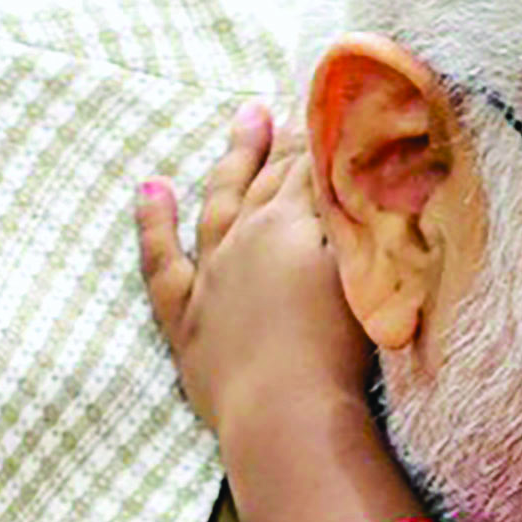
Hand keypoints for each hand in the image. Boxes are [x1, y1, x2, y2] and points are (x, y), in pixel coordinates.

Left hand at [136, 106, 370, 448]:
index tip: (334, 110)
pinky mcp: (186, 317)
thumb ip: (365, 220)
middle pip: (270, 178)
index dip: (324, 137)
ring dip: (234, 158)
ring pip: (220, 201)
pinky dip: (153, 222)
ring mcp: (211, 275)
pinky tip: (151, 188)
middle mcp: (246, 237)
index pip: (312, 167)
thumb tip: (371, 175)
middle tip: (295, 107)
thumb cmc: (340, 352)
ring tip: (245, 118)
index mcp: (291, 225)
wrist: (285, 415)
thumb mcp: (366, 273)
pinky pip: (162, 260)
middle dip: (287, 140)